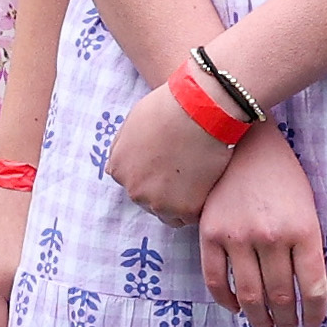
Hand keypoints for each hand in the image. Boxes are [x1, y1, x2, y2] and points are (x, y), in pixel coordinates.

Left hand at [102, 78, 229, 223]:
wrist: (198, 111)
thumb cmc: (168, 109)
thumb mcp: (132, 124)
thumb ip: (123, 148)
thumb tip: (118, 165)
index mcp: (119, 169)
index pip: (134, 183)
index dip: (154, 176)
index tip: (169, 166)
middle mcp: (134, 190)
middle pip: (150, 201)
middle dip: (165, 191)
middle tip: (187, 173)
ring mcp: (159, 203)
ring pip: (169, 214)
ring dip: (181, 203)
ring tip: (198, 181)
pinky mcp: (185, 210)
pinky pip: (191, 217)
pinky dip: (199, 205)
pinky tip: (207, 186)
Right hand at [198, 121, 326, 326]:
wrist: (244, 144)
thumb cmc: (283, 176)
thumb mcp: (308, 208)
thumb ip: (307, 247)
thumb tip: (305, 289)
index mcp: (303, 231)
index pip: (312, 288)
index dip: (314, 314)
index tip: (312, 325)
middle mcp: (271, 237)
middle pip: (281, 296)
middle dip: (287, 320)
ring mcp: (238, 236)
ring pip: (249, 294)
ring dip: (259, 318)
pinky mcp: (210, 233)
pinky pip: (216, 279)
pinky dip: (226, 300)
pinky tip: (236, 307)